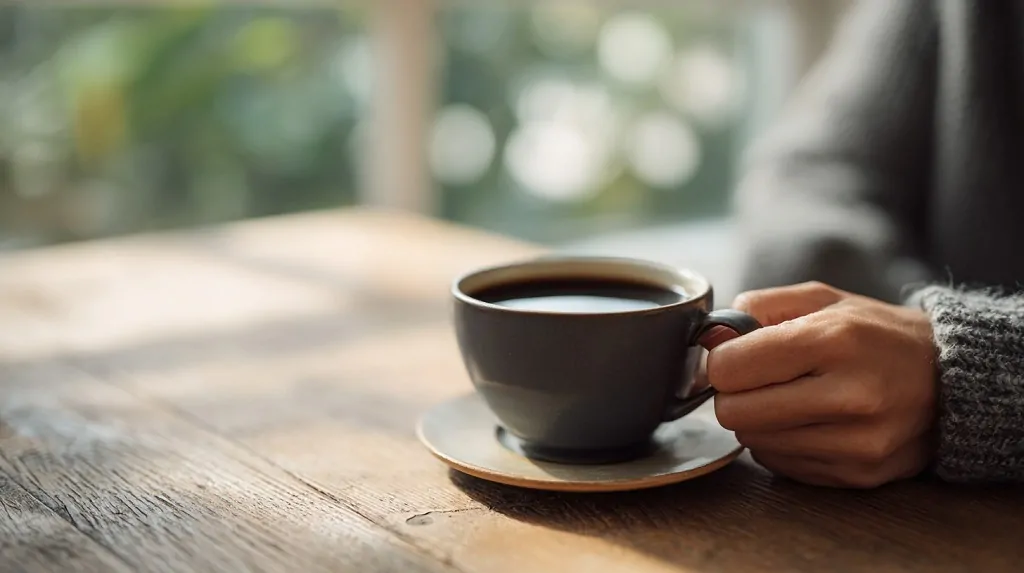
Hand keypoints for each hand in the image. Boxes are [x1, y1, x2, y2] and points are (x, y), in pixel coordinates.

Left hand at [705, 281, 938, 487]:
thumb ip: (755, 308)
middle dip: (734, 395)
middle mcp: (849, 395)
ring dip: (758, 421)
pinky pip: (780, 465)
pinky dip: (782, 444)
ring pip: (753, 443)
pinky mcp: (858, 474)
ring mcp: (856, 442)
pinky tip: (810, 422)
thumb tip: (709, 339)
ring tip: (791, 398)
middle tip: (757, 381)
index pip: (730, 368)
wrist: (951, 380)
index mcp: (834, 340)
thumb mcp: (821, 299)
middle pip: (734, 413)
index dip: (721, 361)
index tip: (735, 356)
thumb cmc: (875, 333)